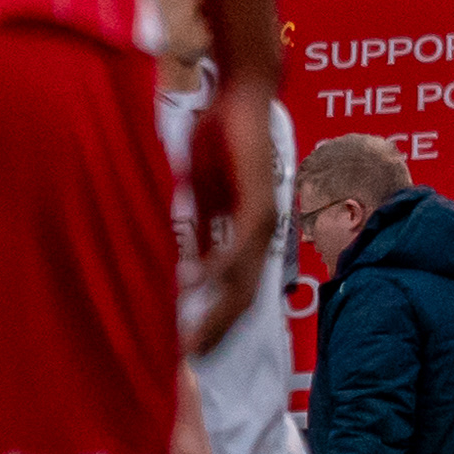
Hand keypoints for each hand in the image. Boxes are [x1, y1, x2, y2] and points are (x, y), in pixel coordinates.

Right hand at [184, 72, 279, 356]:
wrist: (241, 97)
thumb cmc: (222, 138)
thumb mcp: (206, 193)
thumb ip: (203, 228)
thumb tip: (189, 266)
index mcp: (252, 233)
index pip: (238, 290)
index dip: (216, 319)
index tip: (192, 345)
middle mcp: (264, 233)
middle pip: (243, 297)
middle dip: (215, 329)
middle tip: (190, 356)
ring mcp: (263, 220)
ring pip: (241, 281)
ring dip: (215, 312)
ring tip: (191, 338)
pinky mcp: (256, 202)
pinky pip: (235, 247)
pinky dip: (214, 270)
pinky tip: (192, 287)